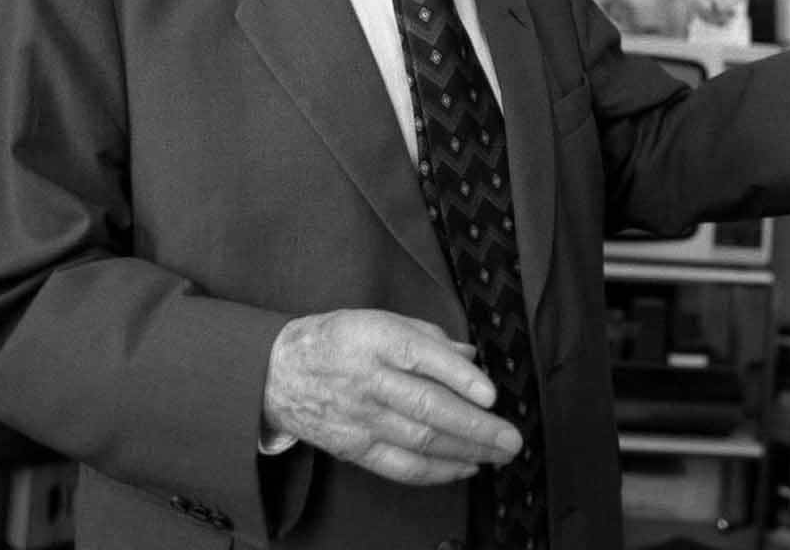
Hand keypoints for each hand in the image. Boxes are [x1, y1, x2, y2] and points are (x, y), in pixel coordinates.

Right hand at [262, 309, 521, 484]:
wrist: (279, 372)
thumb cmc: (339, 340)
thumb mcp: (380, 319)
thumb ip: (428, 337)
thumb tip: (471, 354)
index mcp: (376, 338)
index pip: (421, 356)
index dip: (459, 376)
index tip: (491, 393)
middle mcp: (368, 379)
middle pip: (427, 407)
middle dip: (475, 426)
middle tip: (510, 437)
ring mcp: (361, 418)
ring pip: (419, 440)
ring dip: (466, 450)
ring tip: (500, 453)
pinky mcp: (355, 448)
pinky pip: (401, 465)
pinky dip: (437, 470)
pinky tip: (466, 466)